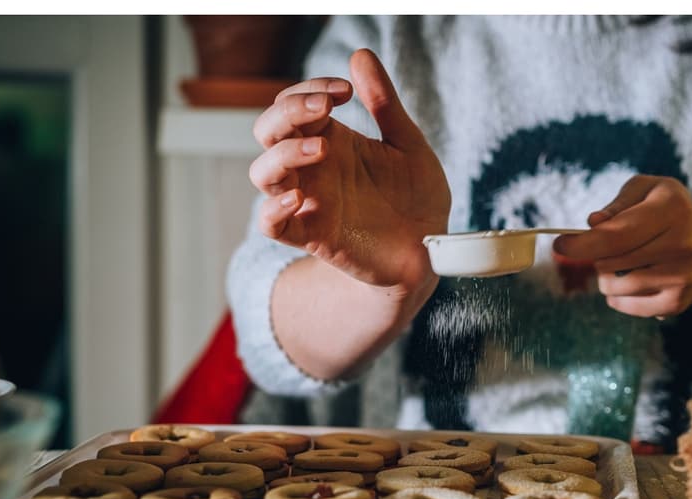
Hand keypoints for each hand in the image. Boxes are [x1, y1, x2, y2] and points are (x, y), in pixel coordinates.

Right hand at [249, 49, 449, 290]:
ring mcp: (309, 201)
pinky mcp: (312, 235)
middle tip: (326, 109)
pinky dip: (273, 210)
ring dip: (284, 154)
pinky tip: (300, 197)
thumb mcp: (407, 144)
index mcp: (330, 139)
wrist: (428, 250)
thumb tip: (361, 55)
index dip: (309, 89)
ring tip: (323, 149)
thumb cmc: (417, 197)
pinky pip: (270, 224)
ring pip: (263, 173)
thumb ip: (385, 104)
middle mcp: (313, 168)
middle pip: (268, 130)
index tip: (346, 90)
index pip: (295, 103)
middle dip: (288, 112)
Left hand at [553, 175, 691, 318]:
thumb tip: (594, 224)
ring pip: (615, 286)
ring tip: (623, 264)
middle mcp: (683, 245)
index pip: (617, 234)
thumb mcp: (647, 190)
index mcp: (672, 209)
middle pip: (611, 262)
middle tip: (607, 248)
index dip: (582, 243)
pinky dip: (619, 296)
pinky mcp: (677, 303)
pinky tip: (633, 281)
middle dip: (597, 256)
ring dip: (606, 277)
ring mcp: (682, 278)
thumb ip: (618, 204)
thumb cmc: (667, 211)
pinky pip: (626, 306)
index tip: (560, 245)